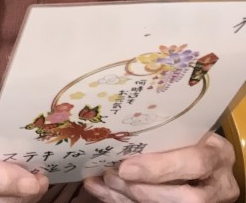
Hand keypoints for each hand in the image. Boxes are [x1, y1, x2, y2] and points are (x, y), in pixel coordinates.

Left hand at [83, 133, 237, 201]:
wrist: (208, 161)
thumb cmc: (192, 135)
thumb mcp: (187, 128)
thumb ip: (164, 132)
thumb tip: (118, 127)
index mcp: (218, 154)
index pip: (195, 163)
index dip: (160, 168)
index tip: (126, 167)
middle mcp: (220, 184)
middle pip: (186, 198)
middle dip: (144, 191)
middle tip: (111, 176)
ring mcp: (209, 201)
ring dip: (130, 199)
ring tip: (103, 184)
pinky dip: (124, 202)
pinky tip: (103, 192)